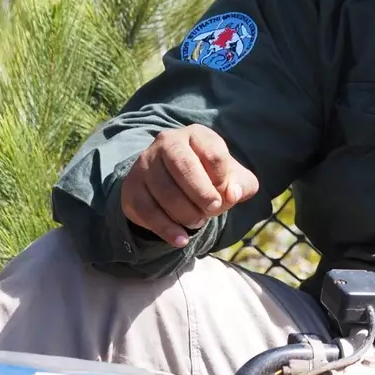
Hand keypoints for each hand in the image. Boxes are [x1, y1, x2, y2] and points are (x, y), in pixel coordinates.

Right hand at [121, 125, 259, 247]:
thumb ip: (241, 185)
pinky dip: (166, 229)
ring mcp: (145, 163)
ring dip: (185, 213)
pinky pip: (147, 210)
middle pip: (183, 166)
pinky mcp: (132, 186)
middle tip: (213, 210)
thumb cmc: (210, 178)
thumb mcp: (233, 178)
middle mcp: (167, 142)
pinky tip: (181, 239)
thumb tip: (233, 194)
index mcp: (197, 134)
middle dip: (202, 194)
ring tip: (198, 222)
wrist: (174, 184)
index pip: (213, 153)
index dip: (224, 179)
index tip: (227, 194)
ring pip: (164, 190)